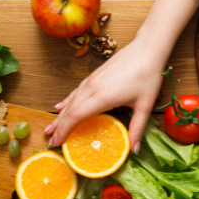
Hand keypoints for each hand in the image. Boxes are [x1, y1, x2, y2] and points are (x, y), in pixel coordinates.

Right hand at [44, 36, 165, 152]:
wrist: (147, 48)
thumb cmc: (148, 75)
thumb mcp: (145, 106)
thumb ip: (137, 129)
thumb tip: (134, 151)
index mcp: (103, 96)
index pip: (76, 116)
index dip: (64, 130)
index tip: (57, 143)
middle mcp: (93, 87)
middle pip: (69, 110)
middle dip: (58, 127)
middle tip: (50, 142)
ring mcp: (92, 80)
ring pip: (70, 100)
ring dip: (59, 115)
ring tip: (50, 128)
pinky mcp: (94, 76)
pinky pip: (76, 91)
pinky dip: (66, 101)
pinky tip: (60, 106)